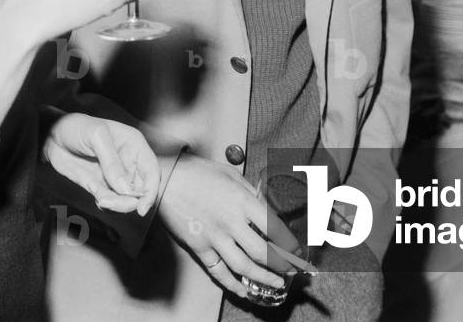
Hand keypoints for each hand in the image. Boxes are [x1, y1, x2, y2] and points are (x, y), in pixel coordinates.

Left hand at [42, 113, 159, 215]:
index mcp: (134, 145)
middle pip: (140, 188)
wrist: (52, 135)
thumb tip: (126, 188)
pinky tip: (97, 196)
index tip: (142, 208)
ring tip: (101, 200)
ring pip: (125, 198)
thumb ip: (112, 162)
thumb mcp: (96, 136)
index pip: (151, 170)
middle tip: (112, 202)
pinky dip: (106, 203)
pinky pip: (109, 199)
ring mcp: (113, 175)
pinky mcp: (99, 184)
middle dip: (130, 201)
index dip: (151, 190)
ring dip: (117, 204)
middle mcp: (128, 161)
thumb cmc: (77, 127)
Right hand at [157, 155, 296, 295]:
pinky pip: (218, 271)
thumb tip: (266, 206)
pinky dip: (232, 284)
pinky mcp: (199, 247)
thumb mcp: (231, 174)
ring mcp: (214, 237)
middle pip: (262, 252)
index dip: (288, 243)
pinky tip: (243, 290)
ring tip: (275, 284)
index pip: (273, 228)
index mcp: (242, 201)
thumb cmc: (198, 172)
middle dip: (280, 265)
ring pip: (243, 267)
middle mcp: (230, 222)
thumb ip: (250, 192)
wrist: (165, 179)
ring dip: (262, 278)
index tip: (297, 251)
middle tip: (291, 271)